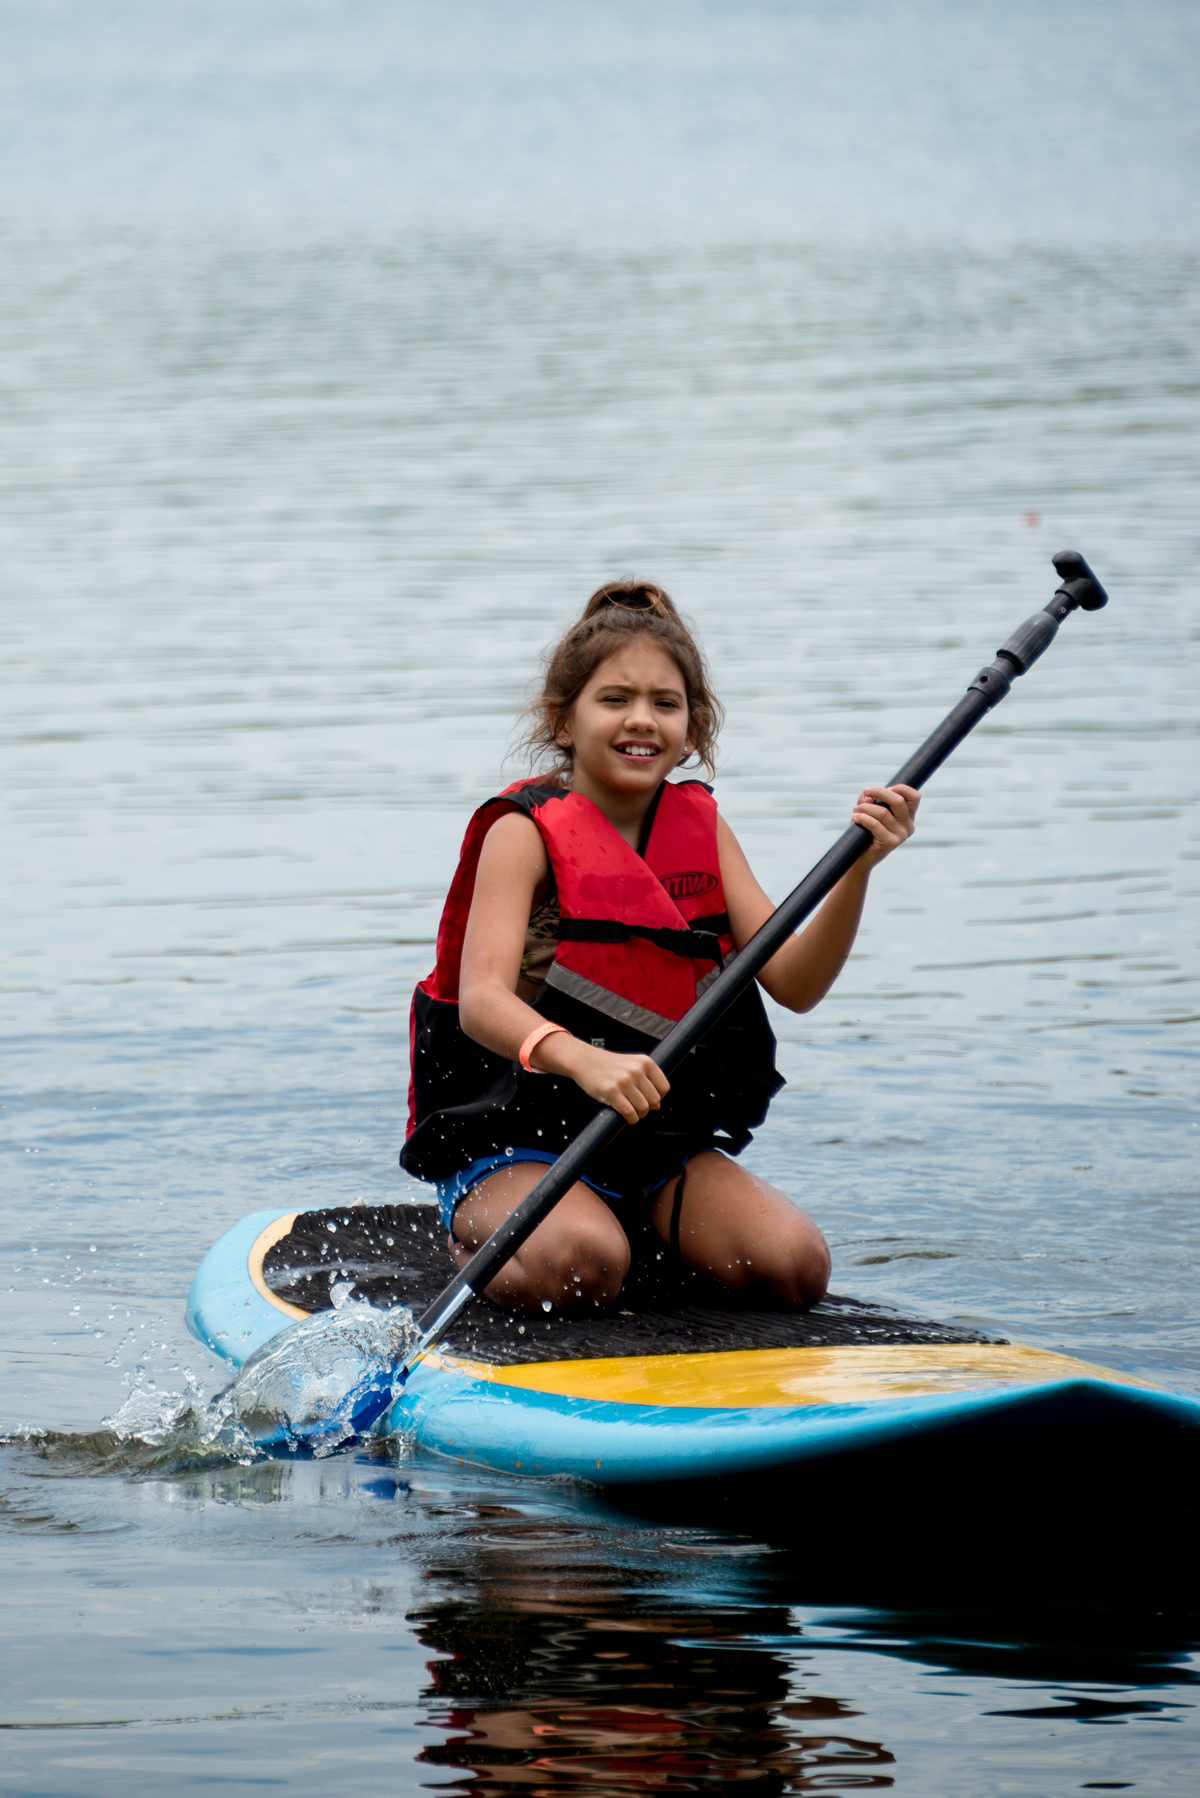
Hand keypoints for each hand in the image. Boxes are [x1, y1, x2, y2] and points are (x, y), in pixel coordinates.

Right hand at [538, 1035, 669, 1123]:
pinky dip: (631, 1119)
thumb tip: (657, 1106)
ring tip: (631, 1111)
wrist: (585, 1061)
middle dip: (648, 1108)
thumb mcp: (632, 1066)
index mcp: (645, 1062)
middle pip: (654, 1100)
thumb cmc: (608, 1065)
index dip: (658, 1097)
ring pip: (643, 1108)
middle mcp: (636, 1070)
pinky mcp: (611, 1092)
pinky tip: (627, 1116)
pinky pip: (629, 1112)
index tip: (649, 1099)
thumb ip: (647, 1082)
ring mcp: (624, 1081)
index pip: (664, 1088)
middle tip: (638, 1107)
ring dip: (639, 1115)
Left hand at [851, 783, 918, 862]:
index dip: (901, 788)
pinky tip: (855, 818)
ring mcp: (901, 835)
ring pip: (883, 812)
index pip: (914, 797)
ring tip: (855, 810)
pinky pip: (876, 825)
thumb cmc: (864, 831)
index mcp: (908, 816)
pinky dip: (863, 818)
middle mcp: (908, 826)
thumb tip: (869, 795)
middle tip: (866, 791)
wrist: (860, 858)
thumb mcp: (867, 811)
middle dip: (879, 792)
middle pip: (899, 801)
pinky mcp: (891, 843)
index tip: (886, 787)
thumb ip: (868, 800)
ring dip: (866, 808)